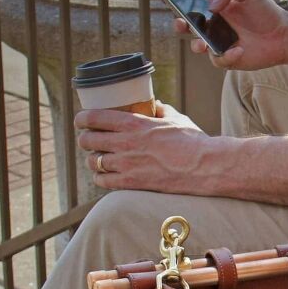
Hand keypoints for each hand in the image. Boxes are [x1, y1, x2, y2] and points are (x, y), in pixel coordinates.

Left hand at [75, 102, 221, 194]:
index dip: (82, 119)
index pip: (94, 117)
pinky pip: (104, 181)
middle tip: (89, 141)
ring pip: (94, 162)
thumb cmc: (194, 142)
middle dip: (85, 140)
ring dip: (92, 160)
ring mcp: (128, 165)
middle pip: (88, 140)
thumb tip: (156, 105)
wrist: (206, 167)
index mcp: (134, 123)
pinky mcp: (134, 183)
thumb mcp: (177, 118)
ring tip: (97, 160)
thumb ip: (162, 111)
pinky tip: (103, 176)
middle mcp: (126, 143)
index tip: (81, 121)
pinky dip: (100, 178)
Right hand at [173, 0, 287, 70]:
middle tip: (180, 24)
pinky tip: (239, 50)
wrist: (283, 34)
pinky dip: (226, 57)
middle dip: (181, 25)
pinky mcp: (231, 59)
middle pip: (191, 26)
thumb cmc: (267, 11)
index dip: (182, 4)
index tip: (175, 3)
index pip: (195, 5)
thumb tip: (211, 6)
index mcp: (218, 8)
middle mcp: (217, 26)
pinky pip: (220, 60)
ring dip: (197, 44)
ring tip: (201, 43)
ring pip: (200, 46)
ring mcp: (222, 43)